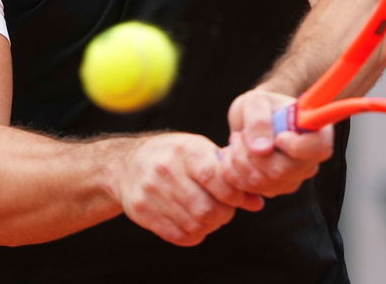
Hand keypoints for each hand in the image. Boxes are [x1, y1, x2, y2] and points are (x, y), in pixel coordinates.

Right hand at [111, 132, 262, 246]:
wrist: (127, 164)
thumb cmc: (175, 156)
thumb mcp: (199, 151)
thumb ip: (227, 173)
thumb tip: (257, 202)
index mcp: (186, 150)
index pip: (216, 177)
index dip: (235, 194)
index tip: (241, 197)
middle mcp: (166, 169)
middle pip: (207, 208)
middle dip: (225, 214)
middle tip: (226, 210)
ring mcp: (151, 191)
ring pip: (194, 224)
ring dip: (211, 226)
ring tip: (212, 216)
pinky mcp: (141, 211)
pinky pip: (177, 235)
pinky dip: (194, 234)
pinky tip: (196, 224)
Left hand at [219, 89, 333, 197]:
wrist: (252, 119)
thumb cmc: (261, 105)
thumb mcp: (257, 101)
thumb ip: (259, 120)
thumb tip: (261, 150)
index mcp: (317, 132)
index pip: (319, 148)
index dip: (295, 146)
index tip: (277, 136)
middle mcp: (310, 160)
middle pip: (282, 171)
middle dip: (251, 153)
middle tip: (240, 134)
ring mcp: (294, 177)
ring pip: (263, 182)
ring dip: (239, 161)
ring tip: (236, 140)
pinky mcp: (276, 188)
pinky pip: (251, 189)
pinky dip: (235, 172)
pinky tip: (235, 154)